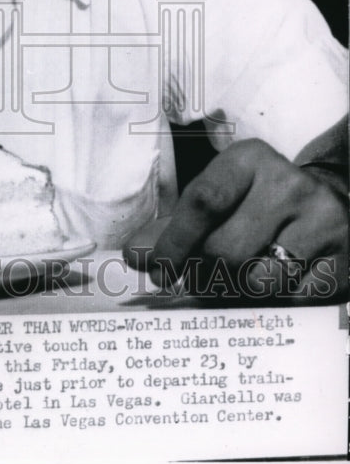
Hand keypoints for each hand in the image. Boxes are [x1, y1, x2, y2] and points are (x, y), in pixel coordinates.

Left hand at [126, 138, 347, 301]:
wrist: (332, 198)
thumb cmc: (257, 200)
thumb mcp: (220, 195)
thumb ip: (175, 224)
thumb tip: (135, 255)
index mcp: (249, 159)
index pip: (203, 202)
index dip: (174, 242)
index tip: (157, 270)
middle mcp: (289, 184)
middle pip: (225, 250)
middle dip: (202, 274)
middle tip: (196, 280)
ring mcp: (323, 221)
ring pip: (258, 282)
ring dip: (237, 292)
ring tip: (237, 281)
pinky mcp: (344, 260)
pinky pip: (293, 300)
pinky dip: (274, 303)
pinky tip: (276, 285)